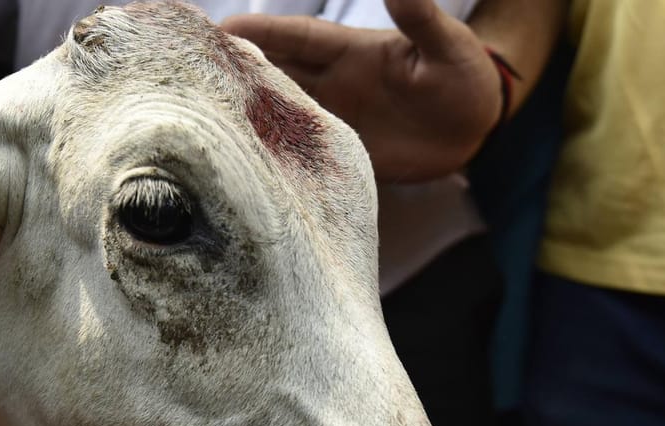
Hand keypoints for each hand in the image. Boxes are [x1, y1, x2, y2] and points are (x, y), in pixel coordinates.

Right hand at [223, 0, 501, 182]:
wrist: (476, 127)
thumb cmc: (464, 77)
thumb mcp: (448, 47)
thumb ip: (421, 19)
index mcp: (350, 51)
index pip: (294, 38)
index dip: (259, 34)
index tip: (219, 31)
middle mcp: (332, 83)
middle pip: (273, 75)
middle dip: (234, 73)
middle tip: (188, 77)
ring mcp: (333, 118)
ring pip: (278, 114)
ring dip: (246, 118)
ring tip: (204, 125)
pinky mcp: (341, 153)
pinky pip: (300, 154)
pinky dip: (275, 157)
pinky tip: (245, 167)